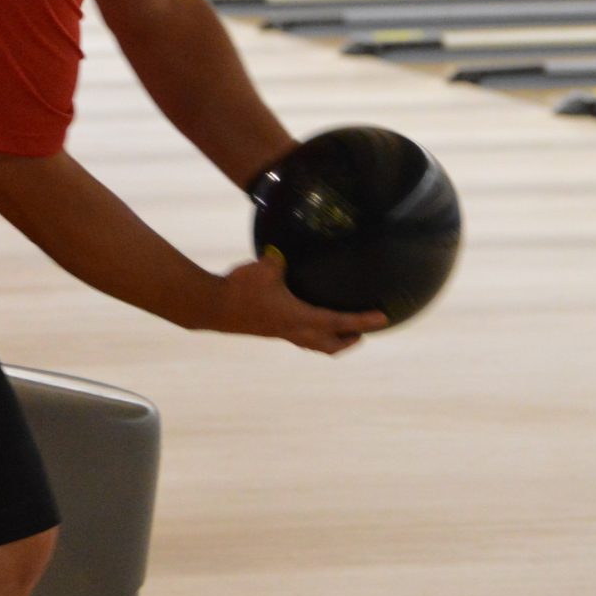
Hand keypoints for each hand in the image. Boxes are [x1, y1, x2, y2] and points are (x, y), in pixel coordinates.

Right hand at [211, 253, 387, 354]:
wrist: (213, 307)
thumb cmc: (240, 290)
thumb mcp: (265, 268)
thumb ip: (281, 259)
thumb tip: (289, 249)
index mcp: (299, 318)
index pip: (338, 322)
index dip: (362, 321)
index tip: (383, 319)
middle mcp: (294, 331)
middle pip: (330, 346)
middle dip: (350, 340)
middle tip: (363, 331)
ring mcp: (282, 333)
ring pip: (315, 345)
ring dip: (332, 340)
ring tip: (342, 330)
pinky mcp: (271, 329)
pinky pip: (301, 336)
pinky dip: (314, 332)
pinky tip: (307, 315)